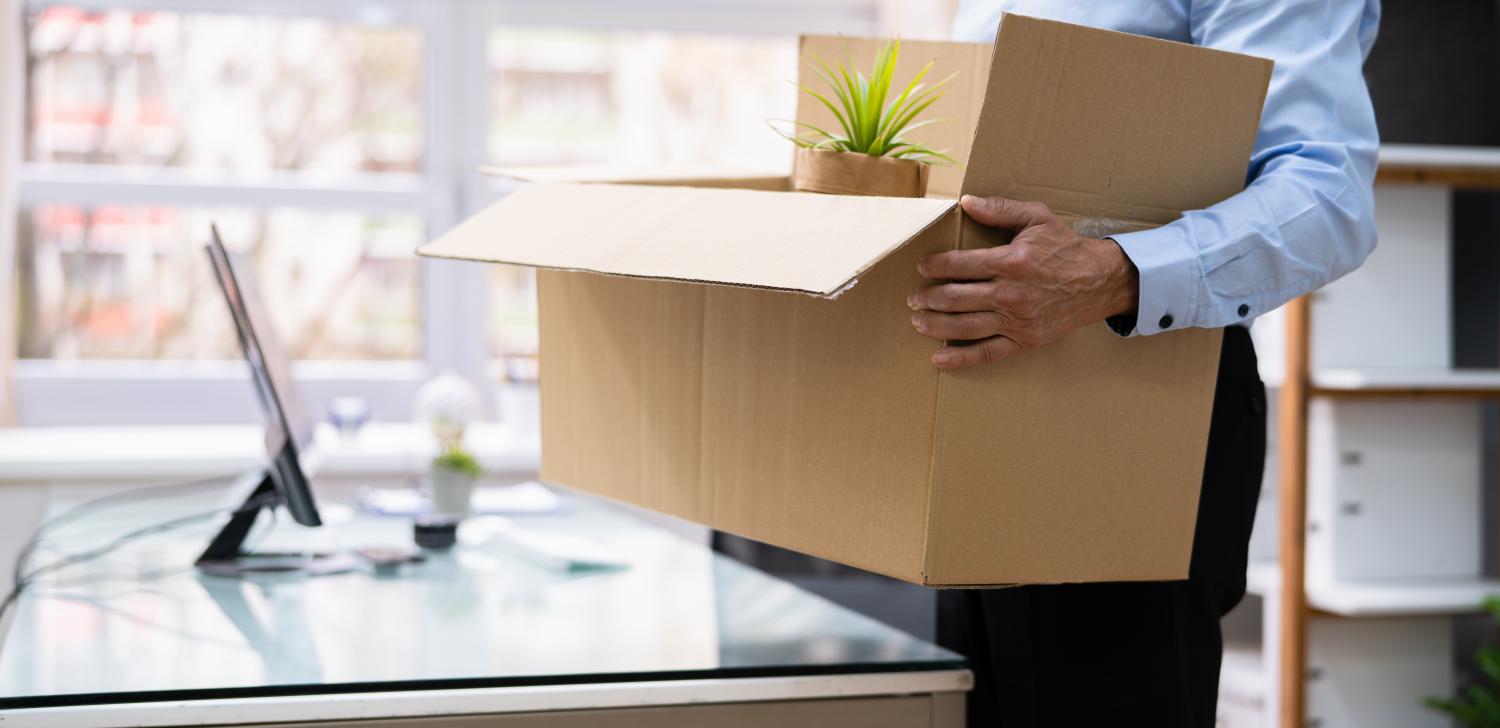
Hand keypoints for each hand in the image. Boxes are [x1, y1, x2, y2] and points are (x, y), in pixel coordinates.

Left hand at [908, 195, 1138, 368]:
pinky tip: (939, 358)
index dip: (935, 266)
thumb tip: (966, 202)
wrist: (1100, 282)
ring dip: (935, 326)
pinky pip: (987, 352)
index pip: (959, 265)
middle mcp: (1010, 294)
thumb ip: (1000, 209)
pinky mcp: (1024, 341)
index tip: (922, 267)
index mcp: (1011, 261)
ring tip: (918, 321)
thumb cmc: (1065, 247)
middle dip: (929, 298)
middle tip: (913, 298)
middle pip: (956, 298)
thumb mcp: (1037, 218)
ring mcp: (1016, 321)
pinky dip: (961, 358)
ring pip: (965, 326)